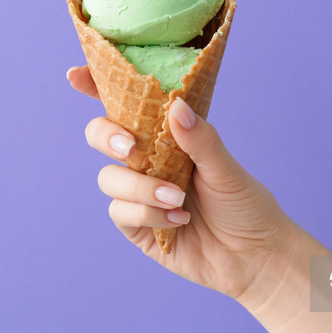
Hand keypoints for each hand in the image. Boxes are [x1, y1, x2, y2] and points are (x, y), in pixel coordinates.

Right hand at [67, 66, 296, 304]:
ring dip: (140, 187)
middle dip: (106, 136)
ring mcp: (139, 194)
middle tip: (129, 147)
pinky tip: (178, 221)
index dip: (96, 87)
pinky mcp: (138, 227)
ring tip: (177, 198)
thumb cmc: (244, 205)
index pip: (126, 106)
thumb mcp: (226, 168)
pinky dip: (147, 214)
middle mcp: (147, 161)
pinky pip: (120, 213)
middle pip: (101, 136)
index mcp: (166, 137)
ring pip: (109, 178)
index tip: (76, 76)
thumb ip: (200, 139)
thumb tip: (176, 105)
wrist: (255, 256)